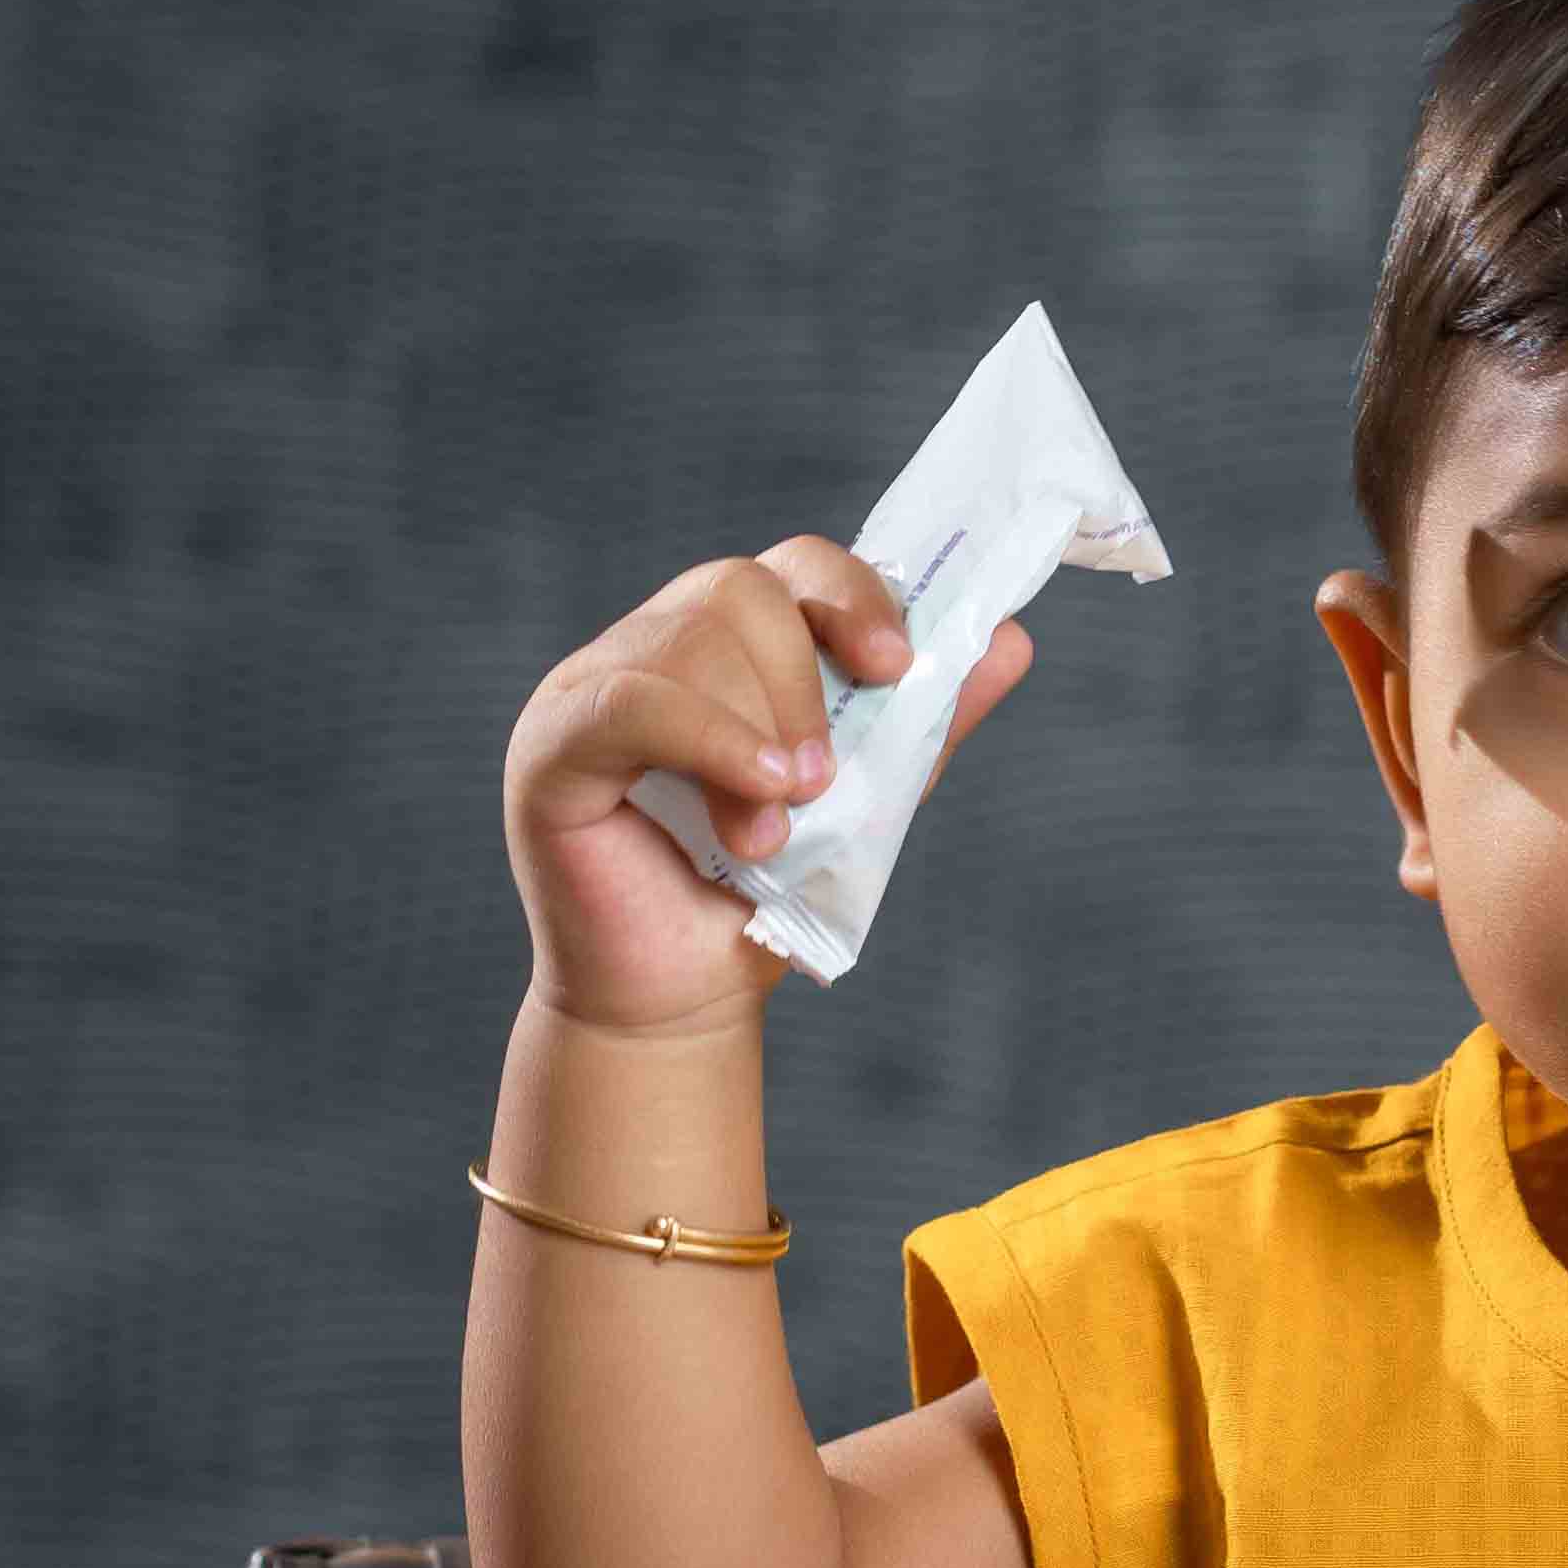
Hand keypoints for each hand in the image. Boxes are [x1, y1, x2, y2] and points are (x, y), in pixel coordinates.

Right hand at [502, 541, 1033, 1036]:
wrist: (682, 999)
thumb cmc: (762, 901)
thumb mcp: (865, 807)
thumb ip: (923, 727)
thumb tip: (1013, 641)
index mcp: (728, 648)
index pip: (794, 568)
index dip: (853, 596)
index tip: (897, 666)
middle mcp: (654, 646)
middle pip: (742, 589)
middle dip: (805, 682)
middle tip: (825, 783)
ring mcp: (594, 685)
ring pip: (692, 641)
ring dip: (760, 734)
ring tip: (777, 831)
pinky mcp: (554, 743)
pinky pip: (633, 702)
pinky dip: (711, 742)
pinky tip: (757, 802)